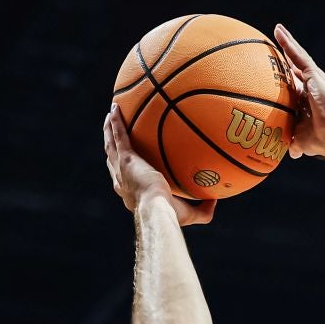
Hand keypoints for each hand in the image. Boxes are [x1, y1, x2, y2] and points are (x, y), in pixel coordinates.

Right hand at [103, 102, 214, 226]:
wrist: (157, 209)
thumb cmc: (170, 215)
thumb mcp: (189, 213)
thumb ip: (203, 209)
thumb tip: (215, 200)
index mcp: (132, 192)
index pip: (125, 179)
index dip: (123, 169)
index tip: (127, 160)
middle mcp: (122, 180)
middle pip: (113, 158)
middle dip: (112, 145)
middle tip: (112, 131)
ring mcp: (121, 168)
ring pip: (111, 144)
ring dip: (109, 129)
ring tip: (111, 115)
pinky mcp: (126, 158)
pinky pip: (119, 135)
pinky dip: (116, 121)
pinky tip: (116, 108)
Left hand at [273, 24, 324, 160]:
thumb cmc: (319, 140)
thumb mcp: (300, 140)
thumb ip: (294, 141)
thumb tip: (291, 154)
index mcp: (306, 102)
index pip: (293, 86)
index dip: (285, 79)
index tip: (275, 73)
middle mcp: (310, 88)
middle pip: (295, 68)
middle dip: (286, 58)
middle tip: (275, 48)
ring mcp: (313, 80)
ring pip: (296, 57)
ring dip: (287, 44)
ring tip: (277, 31)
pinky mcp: (314, 74)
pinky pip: (297, 55)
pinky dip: (288, 43)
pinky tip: (278, 31)